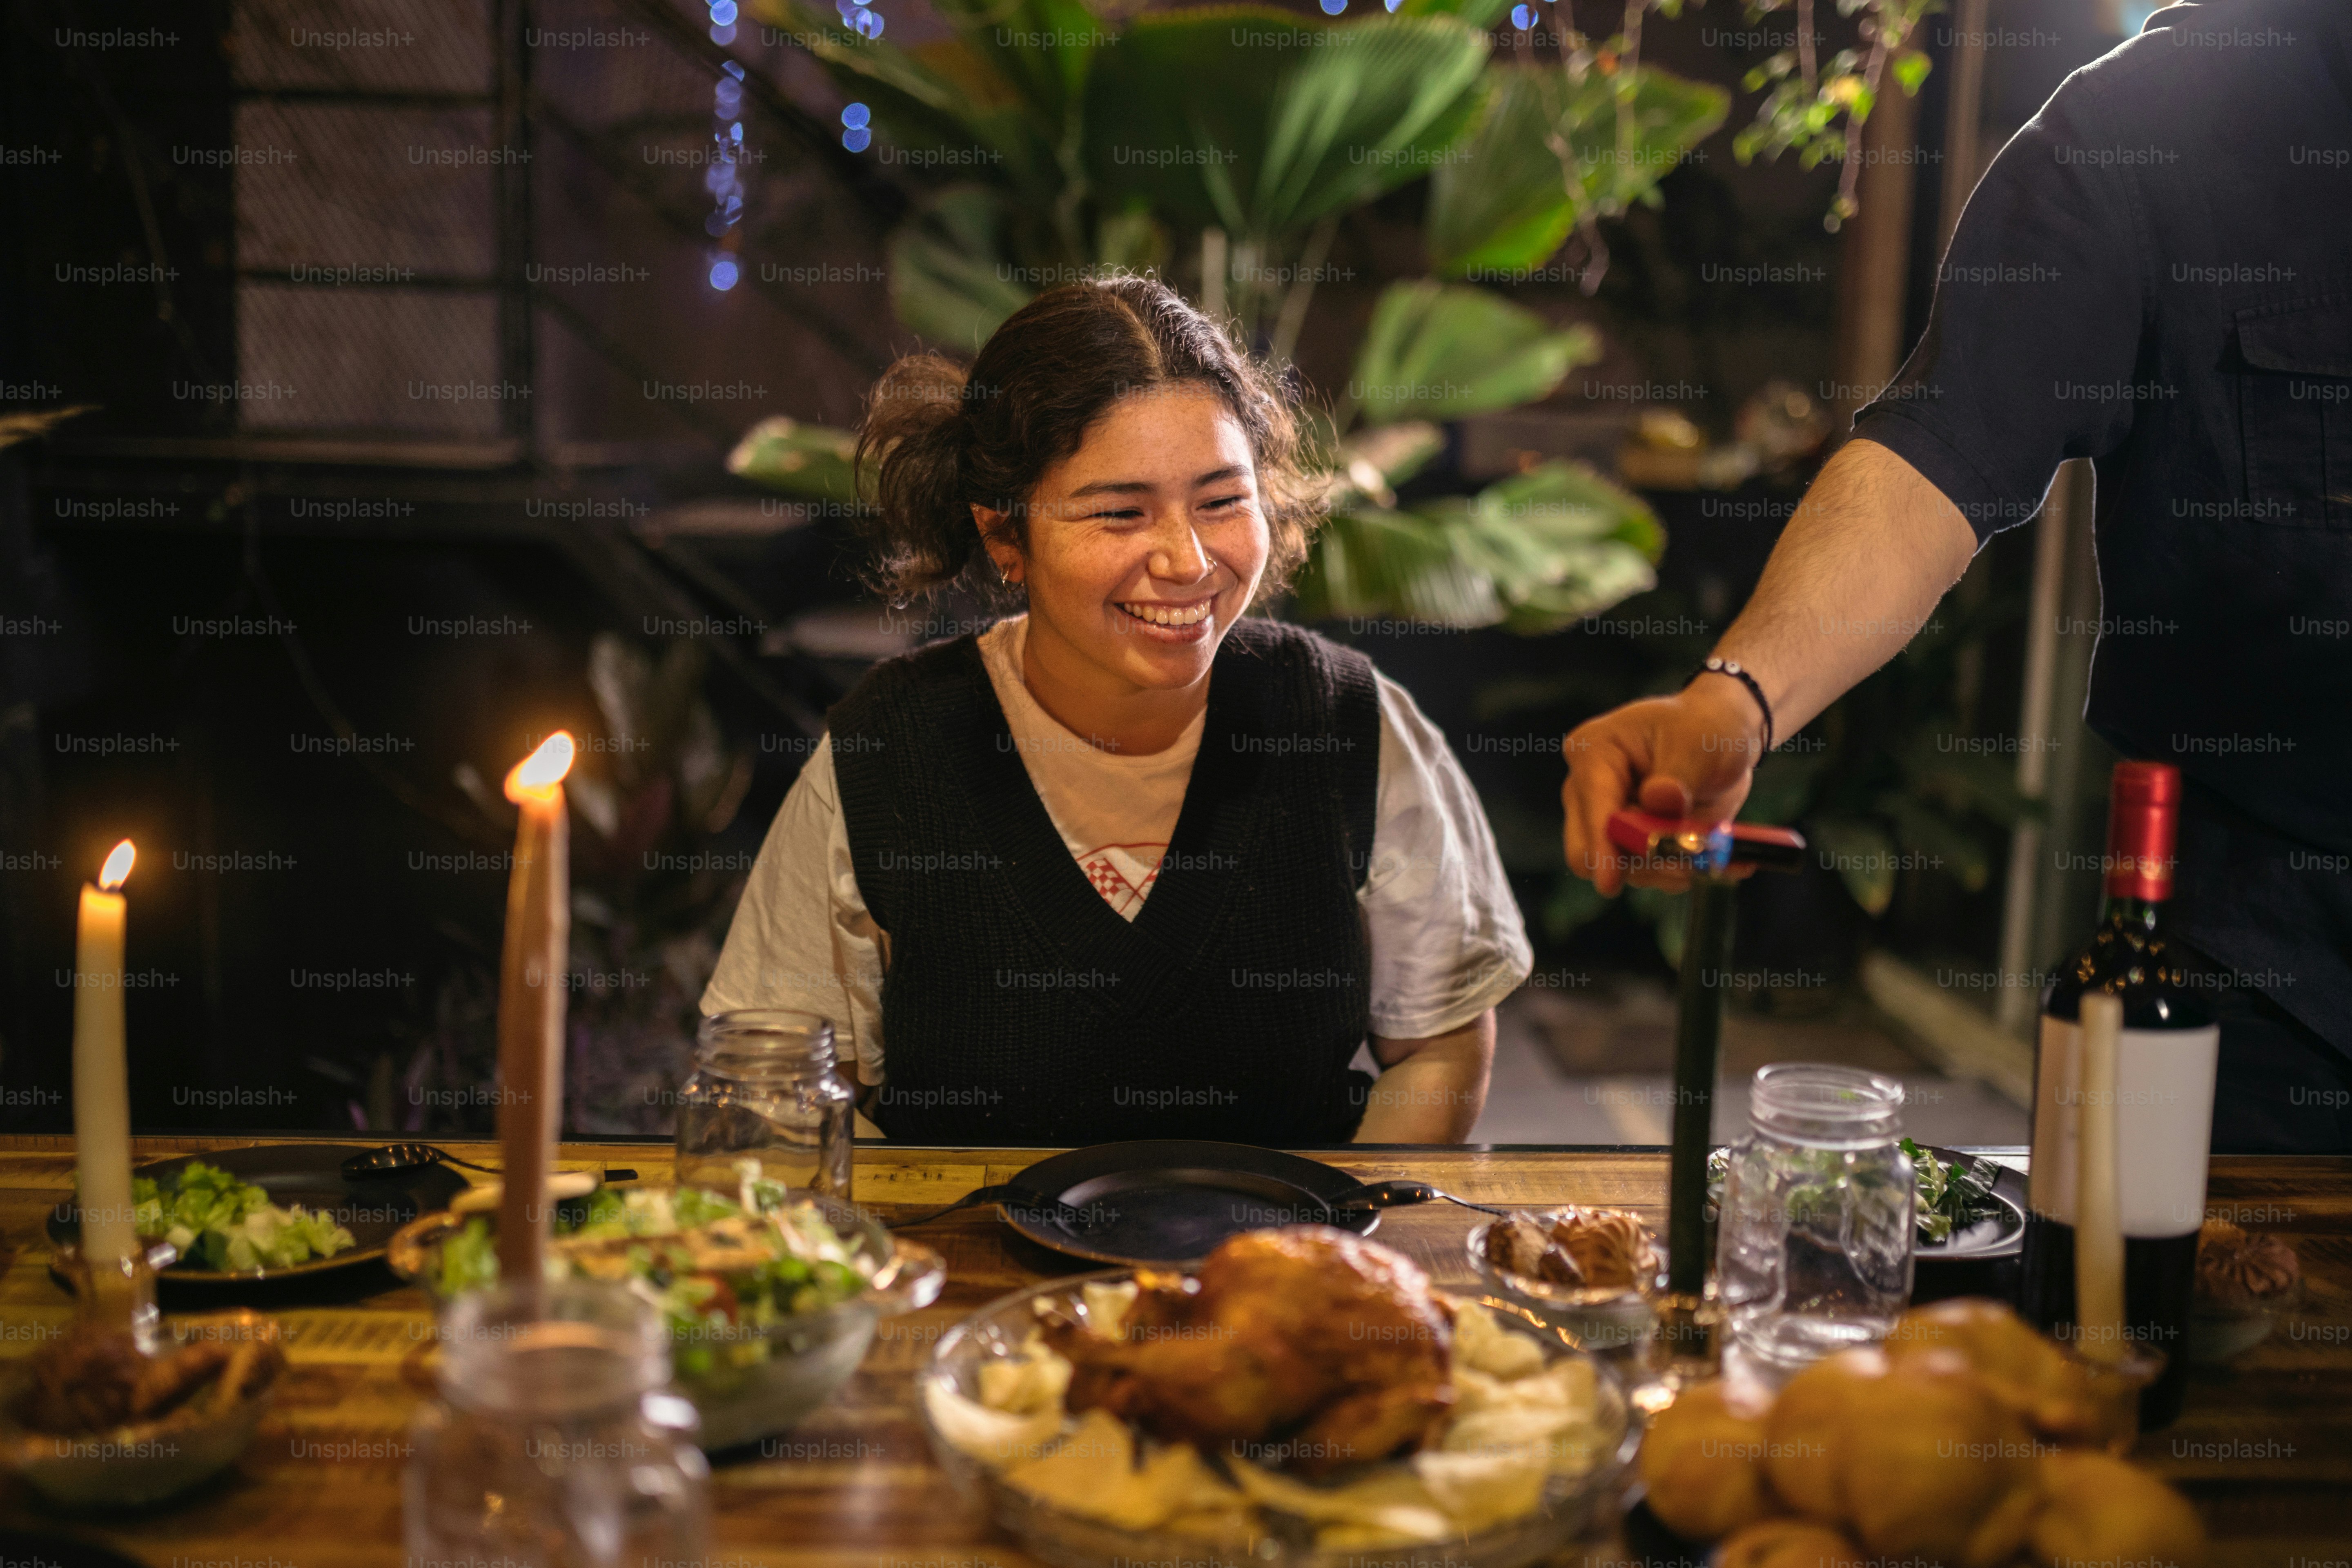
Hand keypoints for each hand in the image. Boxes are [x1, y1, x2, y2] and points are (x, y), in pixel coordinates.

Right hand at [1561, 678, 1766, 895]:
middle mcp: (1588, 790)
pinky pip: (1648, 873)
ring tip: (1712, 849)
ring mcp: (1605, 820)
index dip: (1601, 845)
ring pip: (1622, 868)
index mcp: (1594, 752)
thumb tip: (1660, 799)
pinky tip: (1713, 857)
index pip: (1591, 807)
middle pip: (1588, 850)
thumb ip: (1679, 774)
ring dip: (1667, 867)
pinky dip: (1681, 871)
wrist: (1722, 736)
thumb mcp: (1698, 742)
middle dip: (1637, 862)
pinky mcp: (1628, 843)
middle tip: (1684, 863)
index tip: (1610, 881)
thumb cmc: (1704, 727)